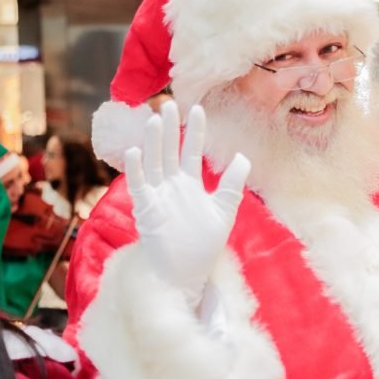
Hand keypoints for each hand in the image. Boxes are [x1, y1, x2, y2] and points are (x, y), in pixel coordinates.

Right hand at [124, 101, 250, 307]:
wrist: (184, 275)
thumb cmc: (202, 246)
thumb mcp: (224, 212)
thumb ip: (232, 185)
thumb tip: (243, 156)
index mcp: (190, 184)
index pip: (191, 150)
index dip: (194, 131)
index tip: (197, 109)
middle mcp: (172, 186)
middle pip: (169, 150)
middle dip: (169, 128)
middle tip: (169, 103)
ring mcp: (157, 196)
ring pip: (154, 162)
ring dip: (153, 142)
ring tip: (154, 119)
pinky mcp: (146, 210)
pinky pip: (139, 186)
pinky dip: (136, 169)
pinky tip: (135, 151)